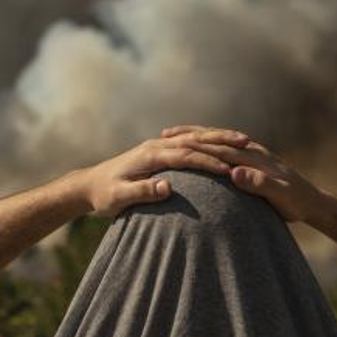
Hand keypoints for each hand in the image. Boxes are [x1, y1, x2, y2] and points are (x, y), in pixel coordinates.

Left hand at [83, 128, 250, 215]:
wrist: (88, 185)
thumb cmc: (103, 196)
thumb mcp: (119, 198)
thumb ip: (142, 193)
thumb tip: (167, 187)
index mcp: (150, 155)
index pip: (186, 155)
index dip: (208, 161)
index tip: (230, 169)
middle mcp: (155, 146)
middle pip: (195, 140)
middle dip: (221, 143)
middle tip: (248, 146)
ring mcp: (157, 145)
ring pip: (194, 137)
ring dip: (218, 138)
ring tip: (244, 140)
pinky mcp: (158, 150)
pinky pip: (188, 141)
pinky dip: (207, 140)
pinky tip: (220, 144)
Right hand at [160, 126, 323, 221]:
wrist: (315, 202)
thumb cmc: (298, 202)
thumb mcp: (281, 195)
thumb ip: (259, 183)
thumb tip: (234, 172)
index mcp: (254, 158)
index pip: (220, 147)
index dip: (196, 144)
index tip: (171, 142)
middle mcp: (251, 151)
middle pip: (215, 138)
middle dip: (190, 135)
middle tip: (163, 134)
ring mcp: (251, 154)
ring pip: (217, 140)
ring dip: (196, 136)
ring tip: (171, 136)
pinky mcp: (251, 162)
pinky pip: (224, 149)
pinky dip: (207, 145)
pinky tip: (196, 150)